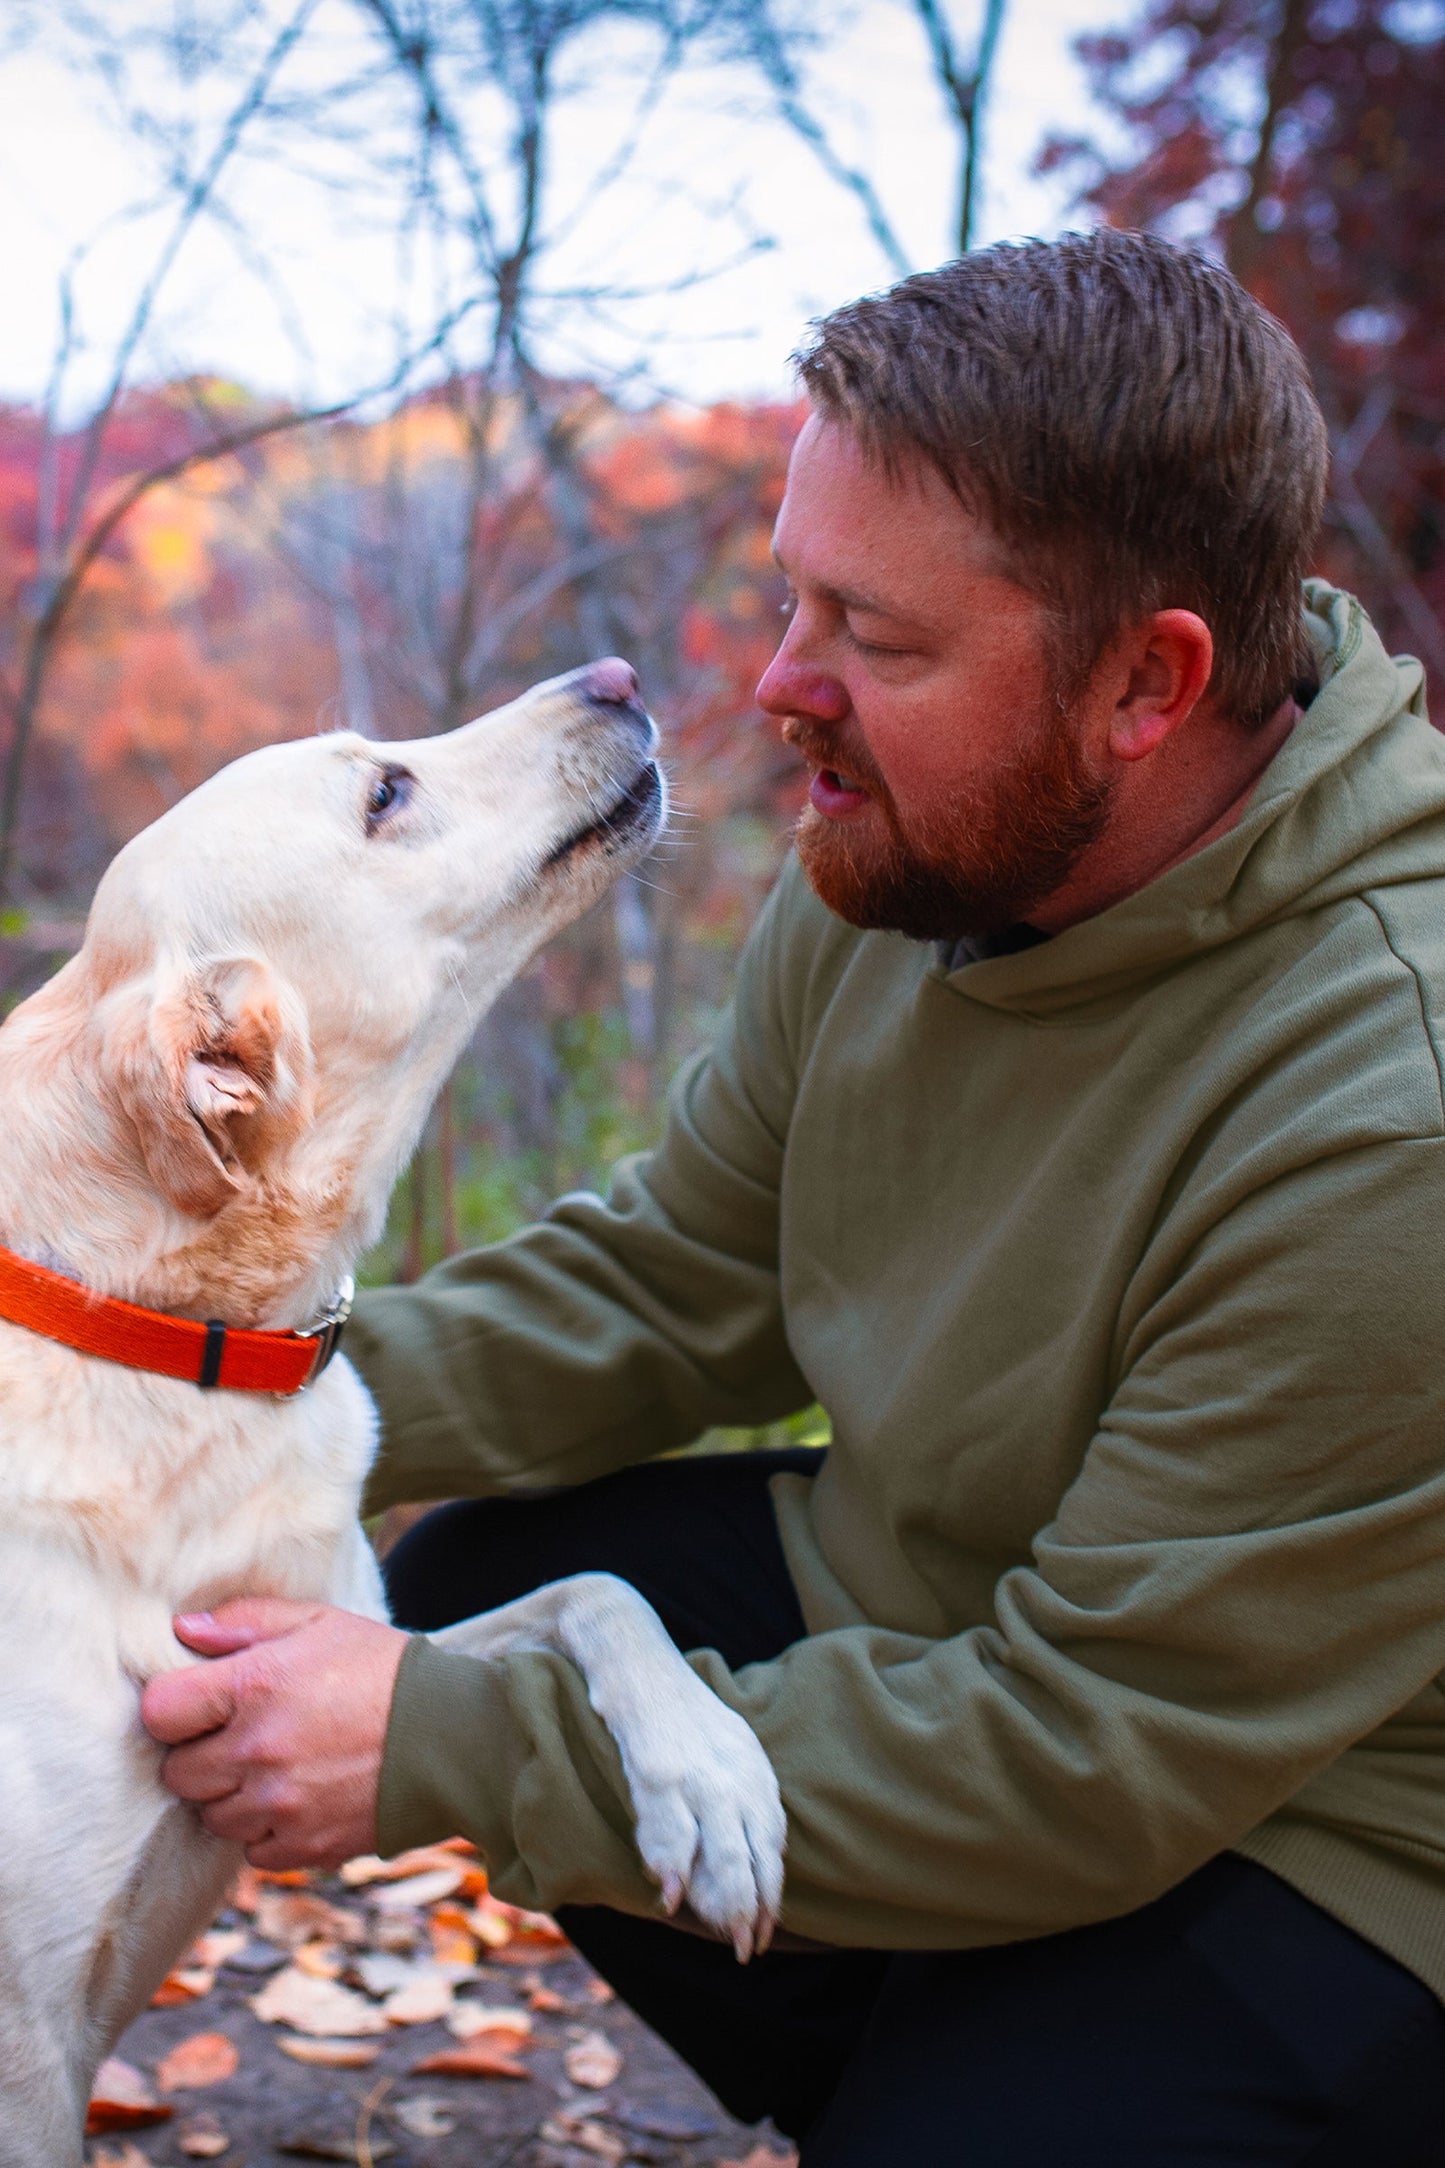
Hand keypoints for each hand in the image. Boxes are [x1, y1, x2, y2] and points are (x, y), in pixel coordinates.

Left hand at [141, 1599, 408, 1869]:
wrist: (454, 1734)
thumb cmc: (383, 1668)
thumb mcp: (319, 1622)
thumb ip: (245, 1620)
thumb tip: (183, 1629)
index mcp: (255, 1686)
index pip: (159, 1713)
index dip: (175, 1708)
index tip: (200, 1705)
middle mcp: (257, 1750)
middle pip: (178, 1774)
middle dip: (201, 1755)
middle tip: (242, 1736)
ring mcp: (279, 1805)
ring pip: (213, 1817)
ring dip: (232, 1796)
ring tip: (276, 1768)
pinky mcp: (305, 1845)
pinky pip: (253, 1851)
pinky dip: (267, 1832)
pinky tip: (299, 1799)